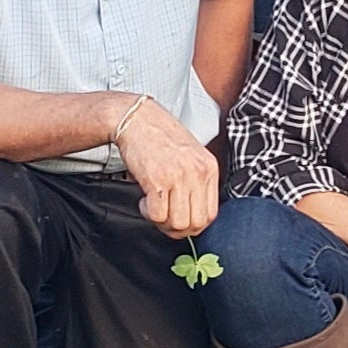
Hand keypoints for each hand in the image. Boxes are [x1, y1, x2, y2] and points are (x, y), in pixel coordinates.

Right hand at [114, 98, 220, 237]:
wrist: (136, 118)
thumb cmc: (159, 135)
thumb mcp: (190, 154)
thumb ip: (196, 180)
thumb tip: (192, 211)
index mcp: (209, 167)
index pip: (211, 214)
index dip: (194, 225)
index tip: (180, 221)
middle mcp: (198, 173)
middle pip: (196, 223)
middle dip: (178, 229)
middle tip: (164, 218)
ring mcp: (179, 177)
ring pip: (177, 223)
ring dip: (162, 222)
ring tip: (154, 206)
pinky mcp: (157, 180)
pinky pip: (157, 215)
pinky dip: (148, 214)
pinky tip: (144, 200)